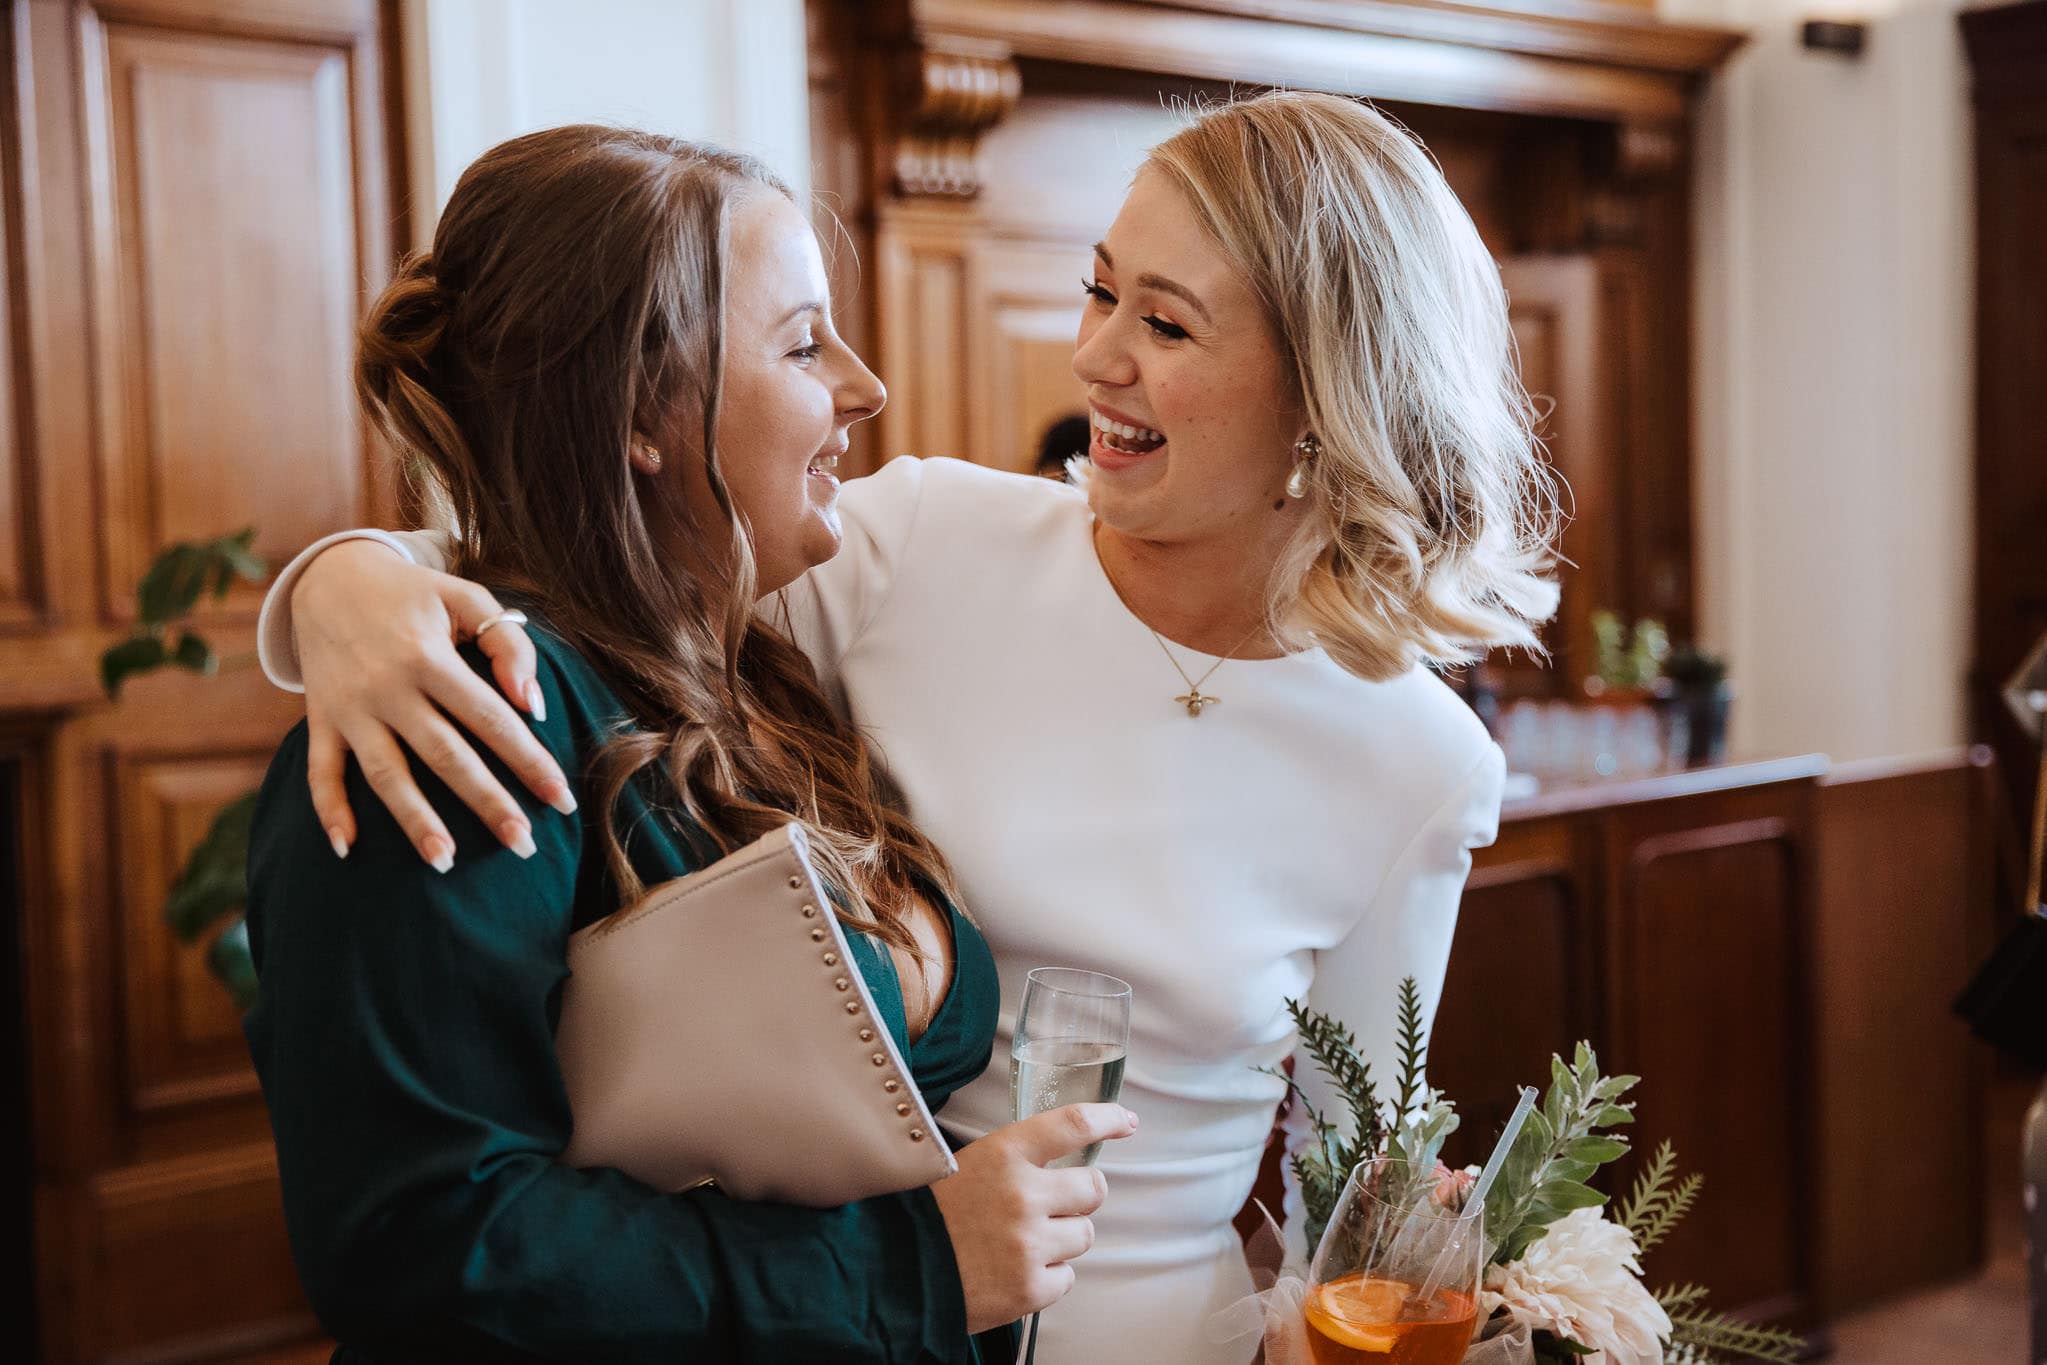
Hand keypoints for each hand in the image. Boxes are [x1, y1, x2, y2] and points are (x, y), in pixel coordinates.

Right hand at [294, 539, 574, 867]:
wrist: (329, 577)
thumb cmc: (415, 594)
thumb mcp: (466, 598)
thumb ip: (508, 643)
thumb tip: (531, 704)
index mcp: (429, 656)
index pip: (490, 718)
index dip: (529, 760)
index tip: (562, 800)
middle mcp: (388, 687)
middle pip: (444, 755)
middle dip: (486, 803)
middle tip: (524, 847)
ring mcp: (350, 708)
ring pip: (385, 773)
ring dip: (413, 820)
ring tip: (446, 863)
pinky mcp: (321, 719)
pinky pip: (320, 770)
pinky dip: (328, 809)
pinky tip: (346, 848)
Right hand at [929, 1103, 1137, 1334]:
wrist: (891, 1271)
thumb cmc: (930, 1214)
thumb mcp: (968, 1165)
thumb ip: (1016, 1160)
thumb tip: (1063, 1157)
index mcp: (1004, 1154)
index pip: (1072, 1124)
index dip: (1108, 1119)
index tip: (1127, 1123)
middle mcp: (1023, 1194)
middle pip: (1094, 1188)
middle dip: (1081, 1197)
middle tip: (1056, 1204)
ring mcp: (1029, 1243)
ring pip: (1084, 1234)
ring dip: (1063, 1238)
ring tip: (1022, 1242)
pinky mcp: (1030, 1287)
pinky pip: (1067, 1277)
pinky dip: (1048, 1276)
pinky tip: (1015, 1270)